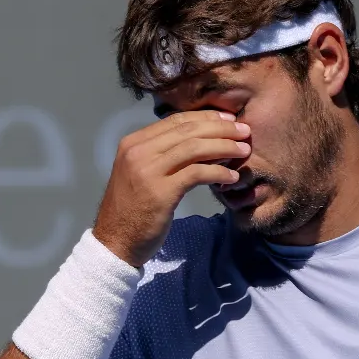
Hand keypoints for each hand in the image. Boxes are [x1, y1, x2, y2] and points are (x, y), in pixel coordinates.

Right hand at [93, 111, 248, 266]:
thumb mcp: (141, 173)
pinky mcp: (161, 192)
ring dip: (225, 147)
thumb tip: (199, 140)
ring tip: (244, 151)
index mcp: (133, 143)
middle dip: (221, 128)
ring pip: (195, 148)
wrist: (114, 242)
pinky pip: (197, 173)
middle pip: (188, 130)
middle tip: (244, 132)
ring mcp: (148, 171)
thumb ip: (161, 155)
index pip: (176, 120)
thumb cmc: (132, 210)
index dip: (206, 117)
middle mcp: (138, 152)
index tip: (228, 120)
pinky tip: (231, 177)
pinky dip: (218, 172)